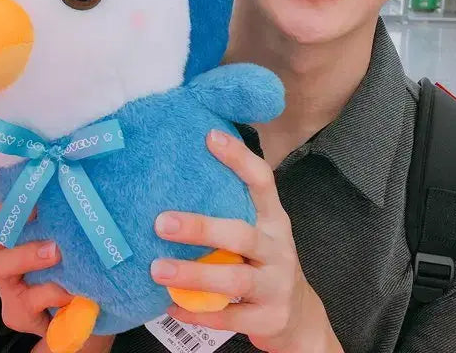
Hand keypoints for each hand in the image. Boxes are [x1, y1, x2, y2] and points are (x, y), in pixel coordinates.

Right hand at [0, 168, 114, 351]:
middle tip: (35, 207)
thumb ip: (71, 201)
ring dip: (29, 254)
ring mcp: (11, 282)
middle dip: (6, 215)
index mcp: (21, 226)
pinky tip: (70, 288)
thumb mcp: (75, 225)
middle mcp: (8, 250)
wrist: (83, 309)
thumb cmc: (77, 258)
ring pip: (2, 263)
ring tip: (56, 251)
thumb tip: (81, 162)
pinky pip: (30, 298)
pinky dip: (51, 290)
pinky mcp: (19, 310)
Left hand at [149, 130, 343, 352]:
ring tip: (157, 269)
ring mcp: (275, 285)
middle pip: (240, 234)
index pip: (262, 181)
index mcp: (273, 219)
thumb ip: (230, 210)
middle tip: (161, 222)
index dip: (239, 158)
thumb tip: (180, 175)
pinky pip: (228, 317)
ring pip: (233, 280)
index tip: (209, 136)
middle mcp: (277, 248)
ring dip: (194, 275)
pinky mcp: (268, 319)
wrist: (298, 317)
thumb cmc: (264, 262)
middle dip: (201, 228)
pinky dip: (197, 312)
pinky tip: (170, 305)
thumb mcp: (258, 231)